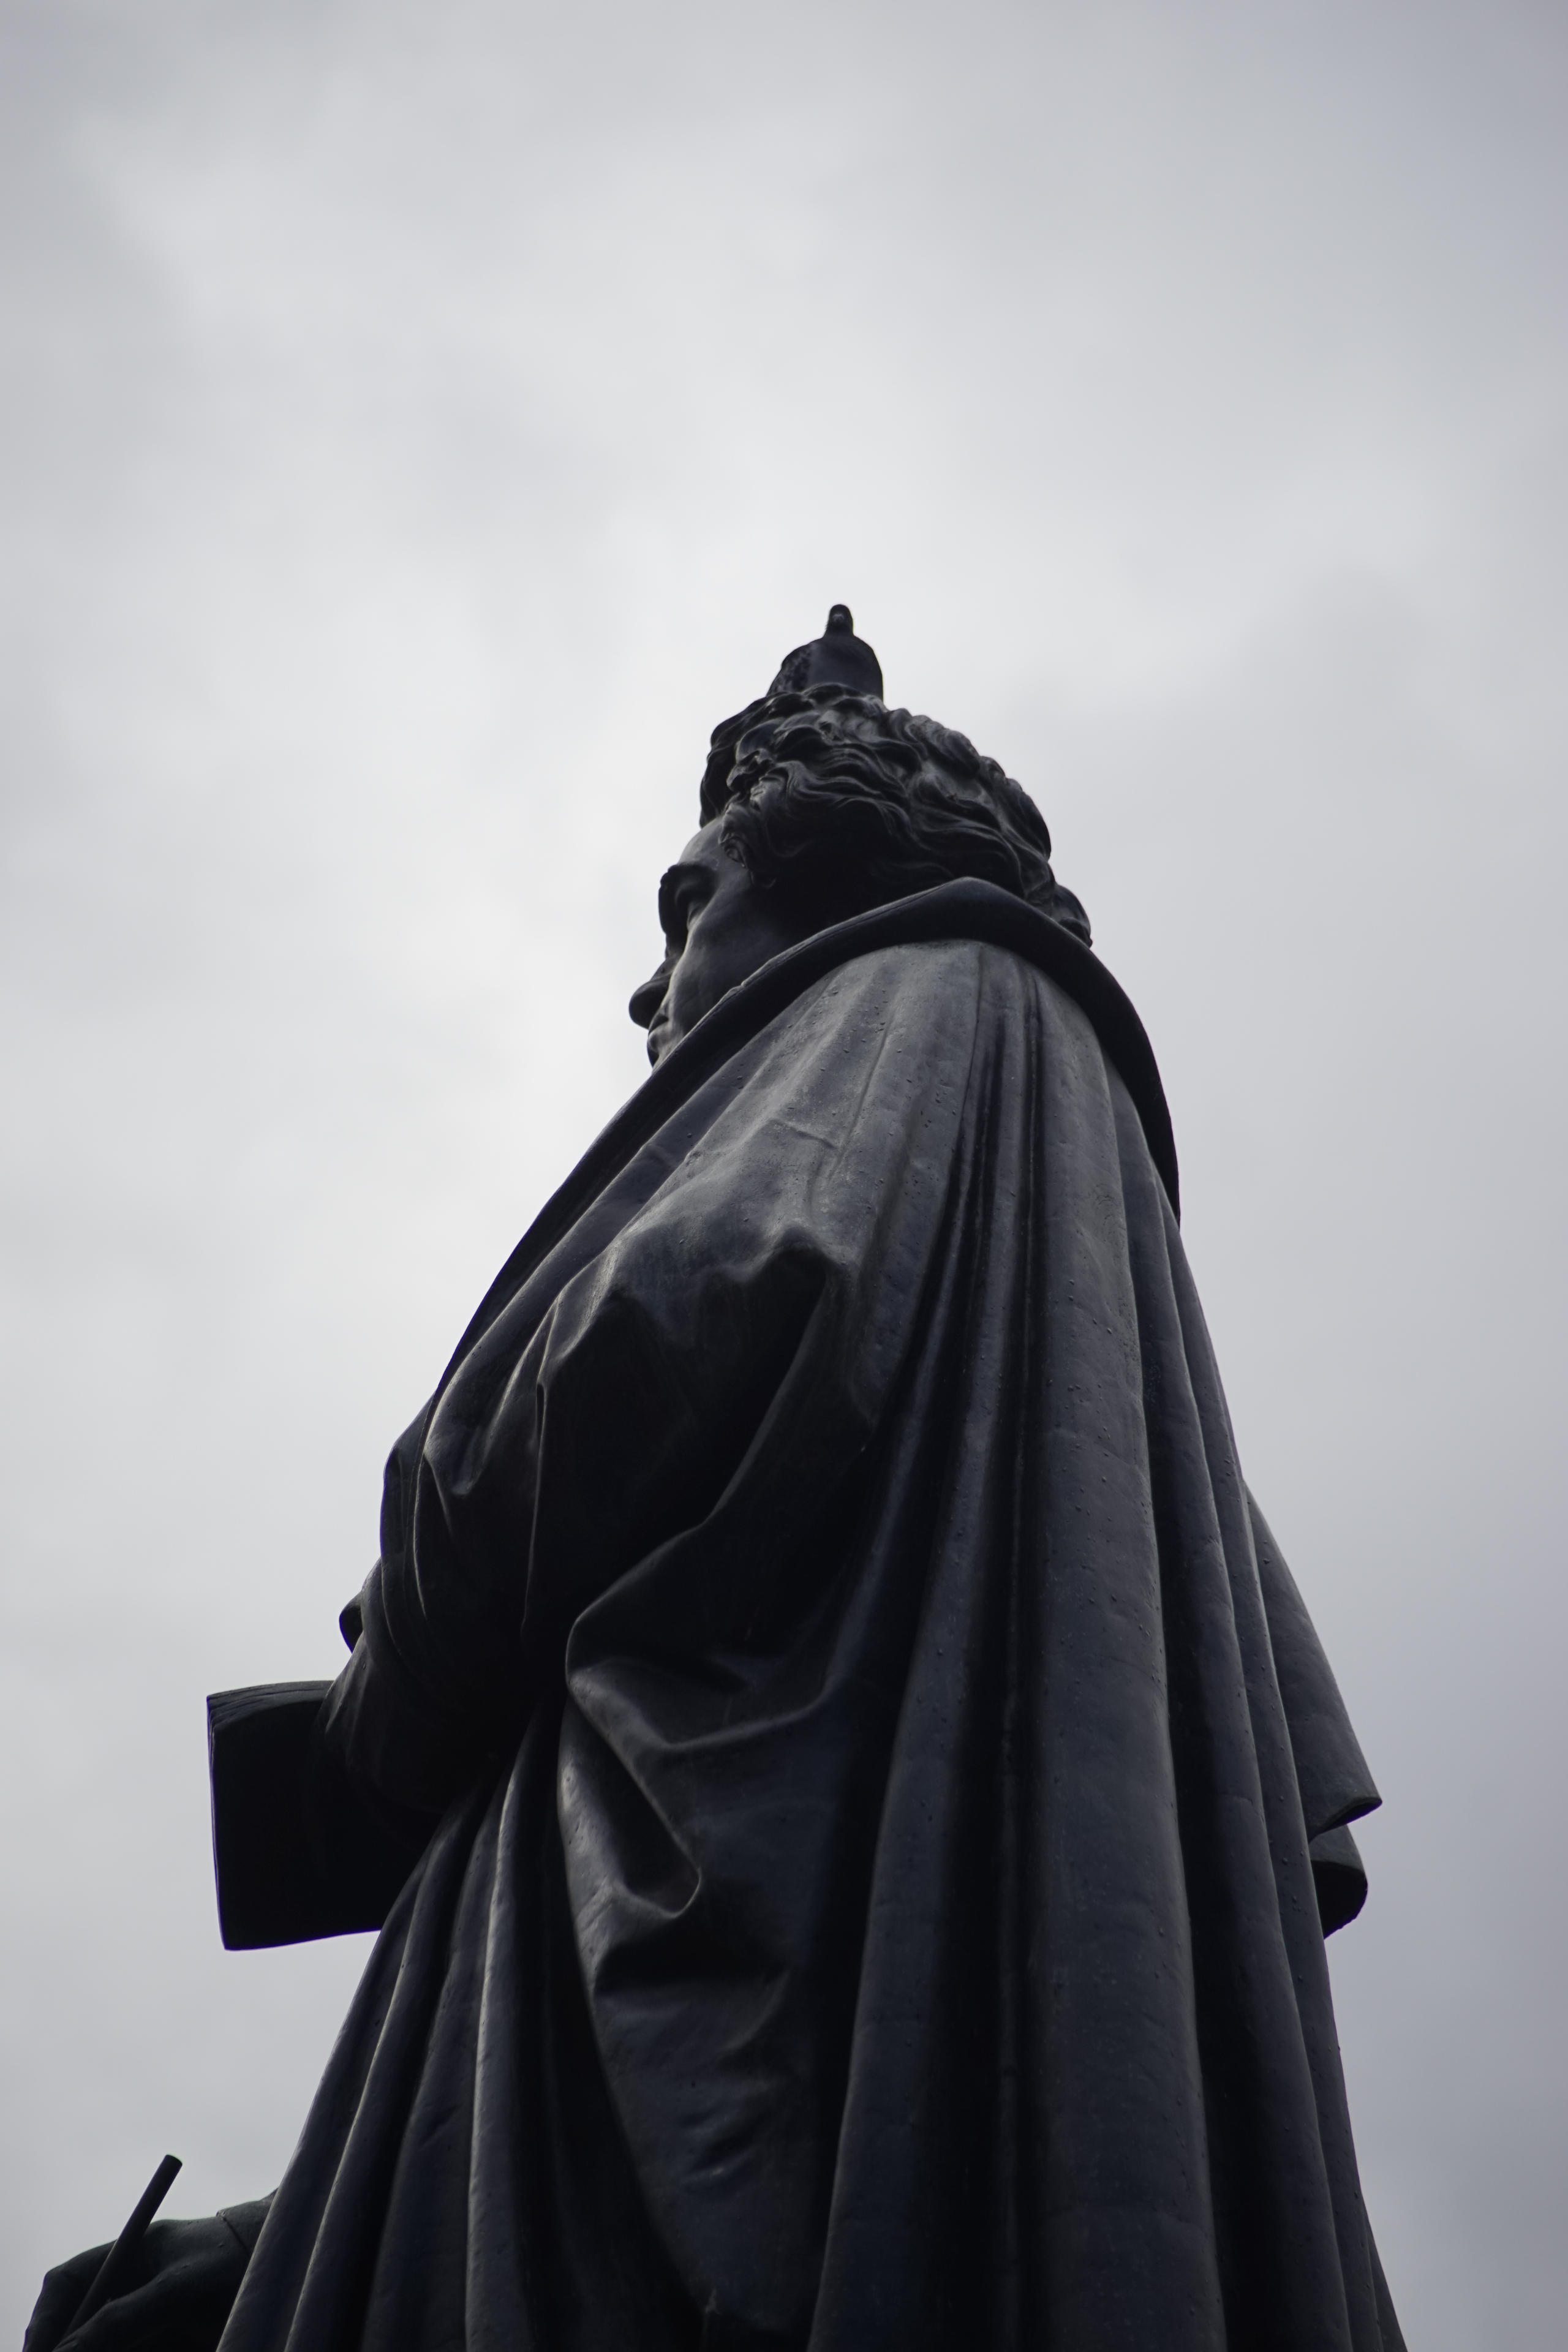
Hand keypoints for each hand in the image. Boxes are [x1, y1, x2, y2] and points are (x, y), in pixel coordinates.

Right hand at [23, 2206, 266, 2351]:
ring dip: (93, 2351)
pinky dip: (124, 2351)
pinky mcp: (167, 2337)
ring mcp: (149, 2314)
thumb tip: (71, 2350)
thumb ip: (127, 2314)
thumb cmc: (236, 2256)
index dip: (47, 2316)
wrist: (285, 2263)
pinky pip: (133, 2348)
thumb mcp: (181, 2284)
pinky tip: (149, 2349)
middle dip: (64, 2346)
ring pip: (104, 2343)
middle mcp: (133, 2285)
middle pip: (79, 2322)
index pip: (68, 2281)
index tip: (41, 2351)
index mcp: (130, 2253)